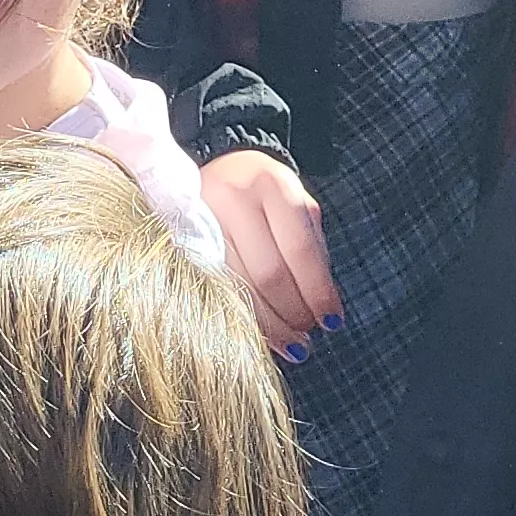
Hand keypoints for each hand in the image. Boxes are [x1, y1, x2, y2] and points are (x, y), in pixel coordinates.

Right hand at [199, 149, 339, 353]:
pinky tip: (258, 331)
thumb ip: (312, 247)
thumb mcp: (297, 207)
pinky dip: (241, 315)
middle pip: (269, 272)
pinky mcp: (183, 239)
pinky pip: (215, 287)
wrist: (221, 172)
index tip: (332, 320)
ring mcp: (203, 218)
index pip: (299, 250)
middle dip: (293, 312)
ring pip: (239, 285)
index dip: (317, 291)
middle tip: (307, 335)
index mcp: (273, 185)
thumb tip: (323, 305)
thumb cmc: (268, 196)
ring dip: (269, 323)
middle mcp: (235, 197)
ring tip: (290, 343)